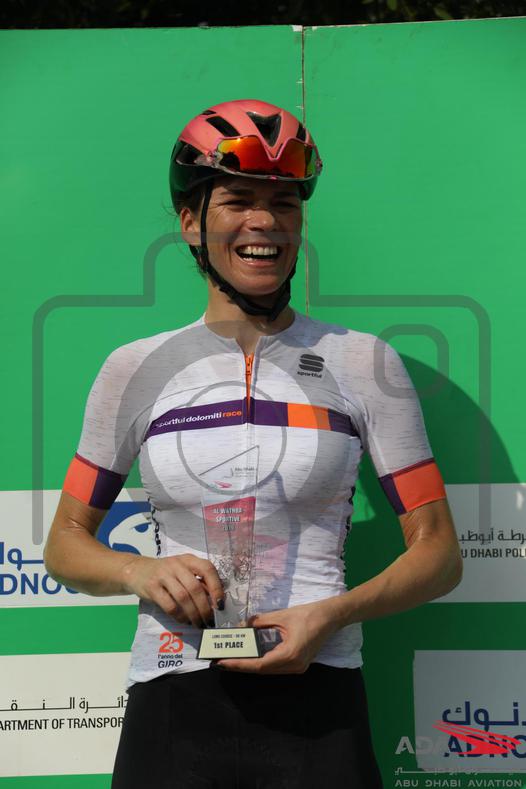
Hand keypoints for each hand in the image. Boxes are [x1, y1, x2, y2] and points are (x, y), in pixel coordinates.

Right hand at [121, 554, 223, 627]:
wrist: (137, 570)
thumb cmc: (166, 573)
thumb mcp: (183, 571)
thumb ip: (198, 581)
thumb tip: (215, 601)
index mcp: (188, 559)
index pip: (207, 569)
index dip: (216, 587)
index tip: (220, 604)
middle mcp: (176, 565)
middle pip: (195, 587)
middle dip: (204, 607)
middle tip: (208, 620)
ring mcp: (163, 575)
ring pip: (183, 597)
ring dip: (193, 614)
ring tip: (198, 623)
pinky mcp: (152, 587)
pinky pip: (169, 605)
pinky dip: (179, 616)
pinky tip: (184, 620)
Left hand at [212, 598, 341, 674]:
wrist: (331, 617)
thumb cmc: (308, 614)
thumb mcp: (281, 616)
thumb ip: (259, 622)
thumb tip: (242, 626)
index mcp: (290, 655)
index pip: (259, 665)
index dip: (239, 665)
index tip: (222, 662)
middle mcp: (294, 666)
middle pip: (262, 670)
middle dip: (241, 666)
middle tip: (221, 661)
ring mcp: (297, 667)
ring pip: (268, 670)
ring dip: (250, 666)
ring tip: (232, 659)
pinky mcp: (298, 664)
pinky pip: (276, 666)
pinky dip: (261, 663)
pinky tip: (249, 657)